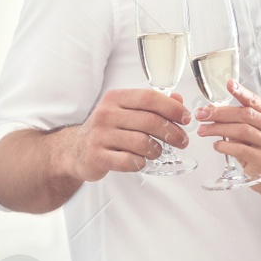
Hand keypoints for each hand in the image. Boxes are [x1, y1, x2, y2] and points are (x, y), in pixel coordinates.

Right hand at [66, 88, 190, 182]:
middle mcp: (107, 114)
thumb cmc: (106, 130)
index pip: (149, 98)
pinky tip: (141, 161)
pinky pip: (129, 161)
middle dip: (172, 132)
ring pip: (142, 142)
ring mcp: (101, 136)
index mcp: (116, 98)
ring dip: (157, 150)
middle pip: (150, 121)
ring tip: (157, 152)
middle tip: (182, 140)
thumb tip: (178, 99)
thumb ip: (151, 104)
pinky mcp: (98, 156)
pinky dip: (141, 163)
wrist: (76, 150)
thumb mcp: (125, 111)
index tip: (185, 118)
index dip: (172, 108)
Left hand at [195, 81, 260, 189]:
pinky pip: (242, 149)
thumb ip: (234, 119)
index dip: (242, 92)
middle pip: (246, 115)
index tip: (229, 84)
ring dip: (219, 129)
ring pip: (243, 131)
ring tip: (203, 130)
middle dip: (220, 113)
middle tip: (202, 114)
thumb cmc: (256, 148)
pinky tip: (216, 145)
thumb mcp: (248, 130)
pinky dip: (226, 146)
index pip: (256, 101)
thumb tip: (209, 109)